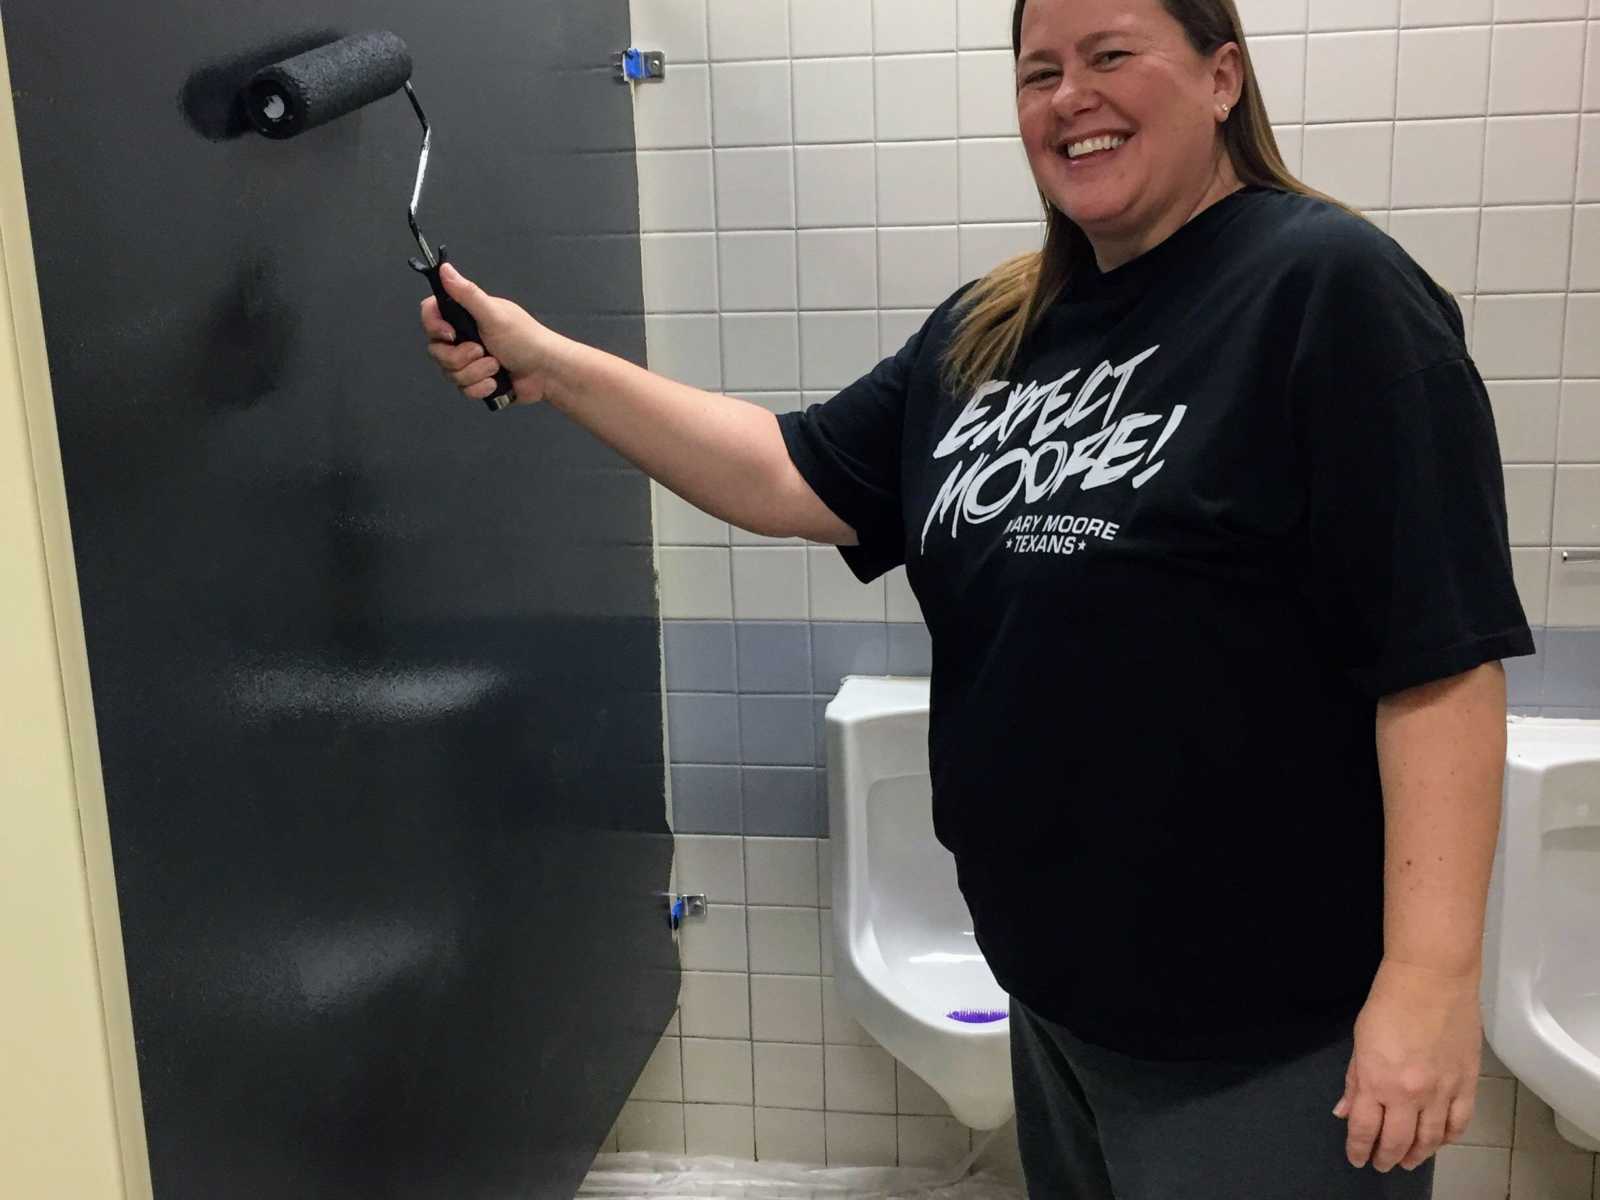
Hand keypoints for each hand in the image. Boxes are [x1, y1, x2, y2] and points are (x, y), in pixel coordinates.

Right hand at [420, 263, 556, 405]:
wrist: (547, 373)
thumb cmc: (526, 340)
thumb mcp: (493, 315)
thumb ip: (467, 294)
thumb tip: (445, 268)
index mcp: (467, 315)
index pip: (431, 314)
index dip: (434, 326)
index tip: (450, 334)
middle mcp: (466, 336)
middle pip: (437, 350)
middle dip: (460, 357)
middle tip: (483, 351)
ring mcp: (470, 360)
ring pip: (450, 372)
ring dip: (475, 372)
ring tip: (496, 366)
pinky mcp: (477, 380)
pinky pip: (463, 389)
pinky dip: (481, 387)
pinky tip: (497, 381)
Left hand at [1333, 958, 1480, 1171]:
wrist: (1431, 980)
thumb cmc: (1390, 1002)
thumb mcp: (1359, 1041)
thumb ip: (1354, 1080)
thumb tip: (1345, 1109)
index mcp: (1377, 1081)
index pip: (1365, 1129)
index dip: (1359, 1148)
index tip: (1357, 1157)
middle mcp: (1409, 1094)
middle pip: (1397, 1141)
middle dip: (1386, 1157)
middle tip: (1381, 1164)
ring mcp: (1442, 1091)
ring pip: (1431, 1139)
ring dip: (1417, 1154)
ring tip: (1408, 1160)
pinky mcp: (1467, 1084)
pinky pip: (1459, 1123)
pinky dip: (1448, 1138)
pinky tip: (1439, 1141)